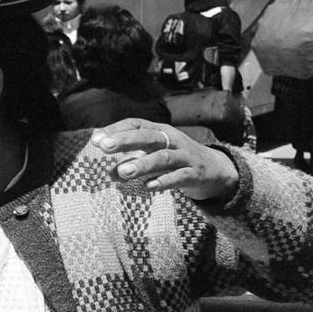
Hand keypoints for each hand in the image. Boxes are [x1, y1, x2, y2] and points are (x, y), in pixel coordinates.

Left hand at [94, 119, 237, 202]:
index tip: (96, 139)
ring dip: (142, 164)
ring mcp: (186, 157)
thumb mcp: (155, 158)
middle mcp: (173, 140)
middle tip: (104, 147)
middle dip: (126, 141)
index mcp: (161, 131)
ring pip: (163, 158)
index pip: (137, 124)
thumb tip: (108, 173)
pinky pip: (179, 177)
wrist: (216, 170)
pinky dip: (164, 181)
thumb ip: (132, 162)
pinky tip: (149, 187)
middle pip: (149, 137)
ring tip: (122, 173)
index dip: (117, 130)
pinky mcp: (195, 174)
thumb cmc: (178, 161)